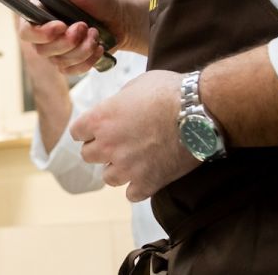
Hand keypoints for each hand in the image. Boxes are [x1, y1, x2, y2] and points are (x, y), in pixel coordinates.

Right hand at [18, 0, 149, 74]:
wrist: (123, 17)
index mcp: (41, 14)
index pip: (26, 31)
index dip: (40, 33)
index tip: (60, 26)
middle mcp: (46, 34)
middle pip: (41, 50)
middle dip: (67, 41)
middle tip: (85, 26)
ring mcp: (58, 51)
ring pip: (58, 61)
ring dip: (81, 49)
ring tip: (96, 33)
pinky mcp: (72, 62)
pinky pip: (71, 71)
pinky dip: (87, 60)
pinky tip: (99, 47)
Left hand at [70, 70, 199, 200]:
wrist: (201, 111)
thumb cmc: (170, 91)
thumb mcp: (137, 85)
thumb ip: (119, 100)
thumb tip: (116, 107)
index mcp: (101, 119)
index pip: (76, 132)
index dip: (87, 130)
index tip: (96, 129)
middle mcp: (109, 145)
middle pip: (88, 156)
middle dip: (100, 149)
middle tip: (116, 143)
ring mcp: (128, 166)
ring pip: (108, 177)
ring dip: (117, 169)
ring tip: (132, 160)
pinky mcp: (148, 182)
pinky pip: (132, 194)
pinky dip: (138, 186)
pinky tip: (147, 175)